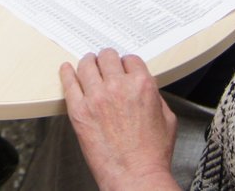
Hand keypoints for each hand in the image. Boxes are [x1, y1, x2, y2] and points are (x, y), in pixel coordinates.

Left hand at [60, 50, 179, 190]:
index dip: (126, 63)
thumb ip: (155, 97)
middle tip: (105, 63)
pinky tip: (67, 70)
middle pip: (107, 57)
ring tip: (88, 64)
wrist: (135, 176)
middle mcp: (118, 87)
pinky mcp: (79, 110)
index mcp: (141, 86)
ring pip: (87, 65)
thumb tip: (146, 88)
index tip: (123, 67)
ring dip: (88, 62)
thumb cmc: (151, 155)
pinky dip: (67, 73)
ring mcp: (96, 97)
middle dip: (108, 59)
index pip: (130, 59)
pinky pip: (68, 82)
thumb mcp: (167, 119)